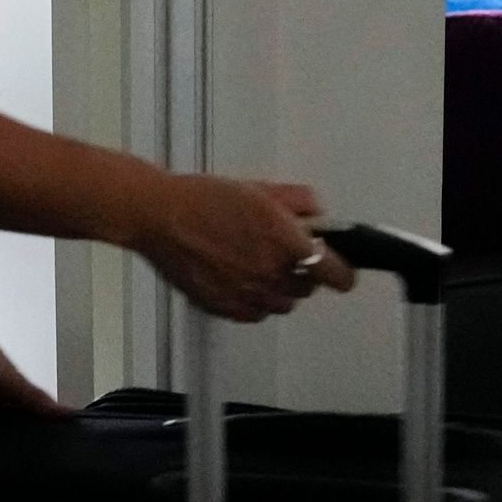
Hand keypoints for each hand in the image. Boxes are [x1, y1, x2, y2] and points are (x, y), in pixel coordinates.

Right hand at [131, 175, 355, 322]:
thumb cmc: (204, 199)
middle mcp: (271, 274)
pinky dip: (254, 301)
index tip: (340, 269)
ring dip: (279, 287)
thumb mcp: (261, 188)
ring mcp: (248, 295)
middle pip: (309, 288)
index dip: (342, 271)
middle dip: (303, 271)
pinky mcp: (226, 308)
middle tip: (281, 251)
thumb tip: (318, 215)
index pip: (337, 274)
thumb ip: (299, 202)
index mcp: (286, 241)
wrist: (160, 217)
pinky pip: (256, 313)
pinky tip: (238, 276)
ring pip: (283, 304)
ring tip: (255, 262)